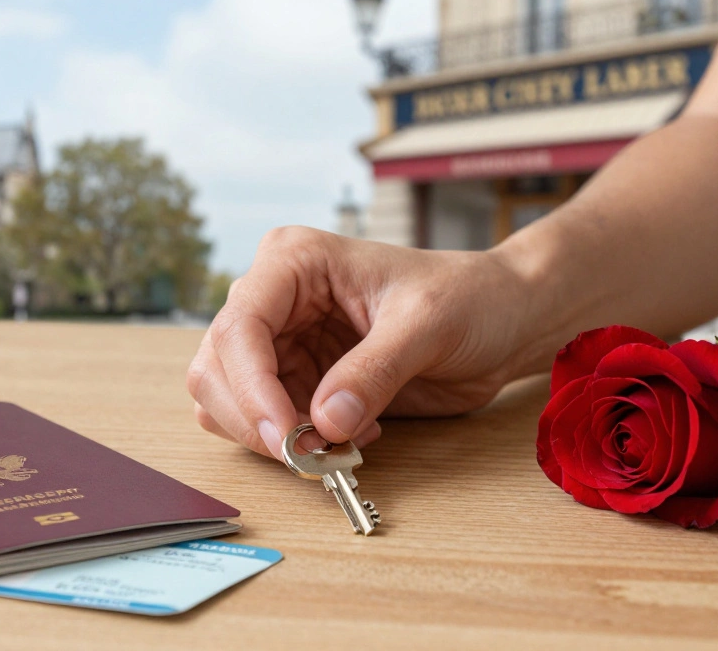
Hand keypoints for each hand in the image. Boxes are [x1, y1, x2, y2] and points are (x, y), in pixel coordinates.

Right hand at [187, 226, 536, 458]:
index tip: (284, 435)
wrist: (500, 319)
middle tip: (308, 455)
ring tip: (340, 441)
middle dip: (254, 419)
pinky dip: (295, 444)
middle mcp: (275, 299)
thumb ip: (374, 371)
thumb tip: (324, 421)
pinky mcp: (296, 380)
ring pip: (228, 402)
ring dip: (273, 437)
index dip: (250, 386)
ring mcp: (281, 342)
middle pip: (217, 368)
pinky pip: (265, 423)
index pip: (240, 326)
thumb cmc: (468, 297)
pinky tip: (350, 433)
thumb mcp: (427, 325)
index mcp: (294, 262)